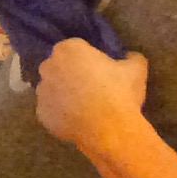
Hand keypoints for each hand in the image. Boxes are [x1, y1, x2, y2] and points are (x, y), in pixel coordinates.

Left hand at [32, 38, 148, 156]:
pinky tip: (78, 120)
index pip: (77, 48)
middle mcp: (48, 66)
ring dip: (65, 94)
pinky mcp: (40, 113)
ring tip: (87, 107)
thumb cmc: (120, 92)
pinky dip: (61, 113)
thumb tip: (129, 57)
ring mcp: (41, 91)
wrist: (108, 128)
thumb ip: (131, 57)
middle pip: (60, 67)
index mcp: (67, 49)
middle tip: (94, 88)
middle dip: (73, 74)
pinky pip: (51, 110)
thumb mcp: (136, 68)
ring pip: (53, 89)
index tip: (102, 71)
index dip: (90, 59)